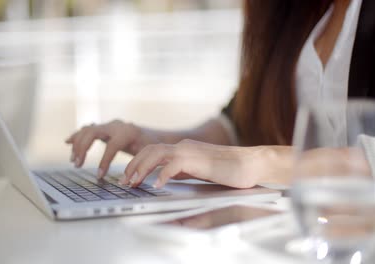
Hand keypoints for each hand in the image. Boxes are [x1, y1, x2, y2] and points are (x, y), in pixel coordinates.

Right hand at [65, 120, 159, 177]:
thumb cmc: (151, 148)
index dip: (104, 161)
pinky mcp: (104, 128)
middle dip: (83, 149)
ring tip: (74, 160)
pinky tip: (68, 142)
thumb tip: (130, 180)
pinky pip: (87, 130)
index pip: (112, 145)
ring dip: (78, 144)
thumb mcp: (148, 156)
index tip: (99, 176)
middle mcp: (116, 125)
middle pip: (93, 132)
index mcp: (127, 132)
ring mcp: (109, 125)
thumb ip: (138, 165)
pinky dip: (77, 136)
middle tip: (78, 165)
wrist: (153, 136)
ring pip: (87, 130)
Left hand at [120, 139, 292, 188]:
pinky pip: (173, 165)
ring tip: (134, 182)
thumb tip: (165, 176)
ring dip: (142, 168)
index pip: (153, 151)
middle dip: (134, 165)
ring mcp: (190, 151)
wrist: (250, 164)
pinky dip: (162, 175)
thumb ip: (182, 170)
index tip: (129, 177)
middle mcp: (183, 146)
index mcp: (183, 147)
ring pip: (157, 154)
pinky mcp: (198, 160)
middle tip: (124, 181)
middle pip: (150, 150)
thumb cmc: (227, 169)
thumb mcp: (198, 170)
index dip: (138, 163)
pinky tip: (157, 186)